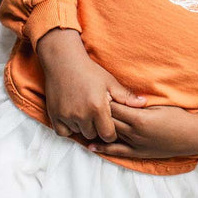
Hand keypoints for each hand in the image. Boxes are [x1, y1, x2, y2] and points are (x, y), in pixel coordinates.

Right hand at [36, 28, 140, 142]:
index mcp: (98, 108)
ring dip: (83, 127)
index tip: (110, 125)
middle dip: (97, 128)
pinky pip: (64, 132)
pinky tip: (74, 116)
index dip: (111, 133)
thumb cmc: (90, 72)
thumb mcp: (110, 83)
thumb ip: (125, 96)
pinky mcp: (54, 115)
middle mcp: (81, 115)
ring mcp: (66, 116)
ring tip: (85, 112)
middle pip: (93, 135)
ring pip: (79, 133)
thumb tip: (143, 103)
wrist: (64, 62)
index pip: (108, 135)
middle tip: (97, 115)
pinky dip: (69, 128)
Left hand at [89, 105, 197, 160]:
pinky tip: (91, 145)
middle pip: (109, 121)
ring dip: (96, 129)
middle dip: (96, 113)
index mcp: (140, 118)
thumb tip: (125, 98)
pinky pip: (117, 151)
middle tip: (83, 105)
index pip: (115, 107)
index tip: (93, 93)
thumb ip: (140, 104)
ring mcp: (135, 144)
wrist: (191, 136)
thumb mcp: (159, 106)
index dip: (103, 100)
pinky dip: (103, 149)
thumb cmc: (178, 117)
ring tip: (82, 123)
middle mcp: (134, 133)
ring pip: (110, 136)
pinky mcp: (138, 153)